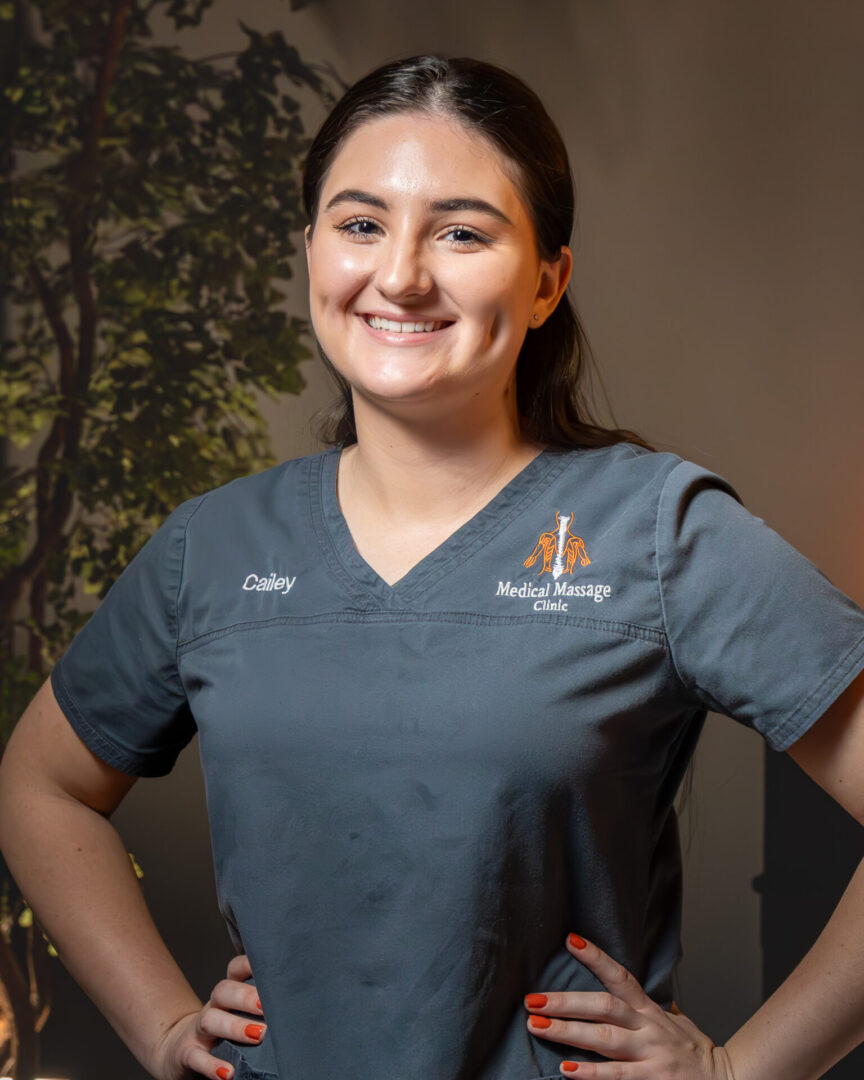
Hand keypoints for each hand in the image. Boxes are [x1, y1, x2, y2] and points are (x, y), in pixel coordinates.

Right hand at [150, 954, 264, 1079]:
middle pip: (223, 990)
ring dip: (234, 1026)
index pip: (235, 969)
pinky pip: (196, 1057)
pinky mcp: (187, 1053)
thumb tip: (306, 1007)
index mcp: (229, 993)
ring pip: (210, 1019)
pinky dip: (211, 1065)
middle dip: (245, 996)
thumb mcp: (240, 1015)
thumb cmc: (225, 1032)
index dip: (249, 963)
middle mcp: (214, 1005)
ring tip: (258, 1035)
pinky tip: (228, 1074)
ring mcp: (198, 1029)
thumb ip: (264, 1008)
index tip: (272, 962)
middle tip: (267, 1006)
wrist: (182, 1052)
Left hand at [524, 934, 735, 1078]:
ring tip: (537, 1027)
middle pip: (602, 1006)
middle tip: (532, 1000)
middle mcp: (648, 1028)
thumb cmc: (697, 1055)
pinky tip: (567, 1070)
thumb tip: (636, 992)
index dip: (596, 957)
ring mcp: (649, 1055)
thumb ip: (654, 1008)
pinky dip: (591, 1074)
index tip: (571, 940)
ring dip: (567, 1033)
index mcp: (650, 1011)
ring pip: (603, 1039)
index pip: (620, 976)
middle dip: (565, 1002)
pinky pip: (617, 1077)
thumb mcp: (678, 1022)